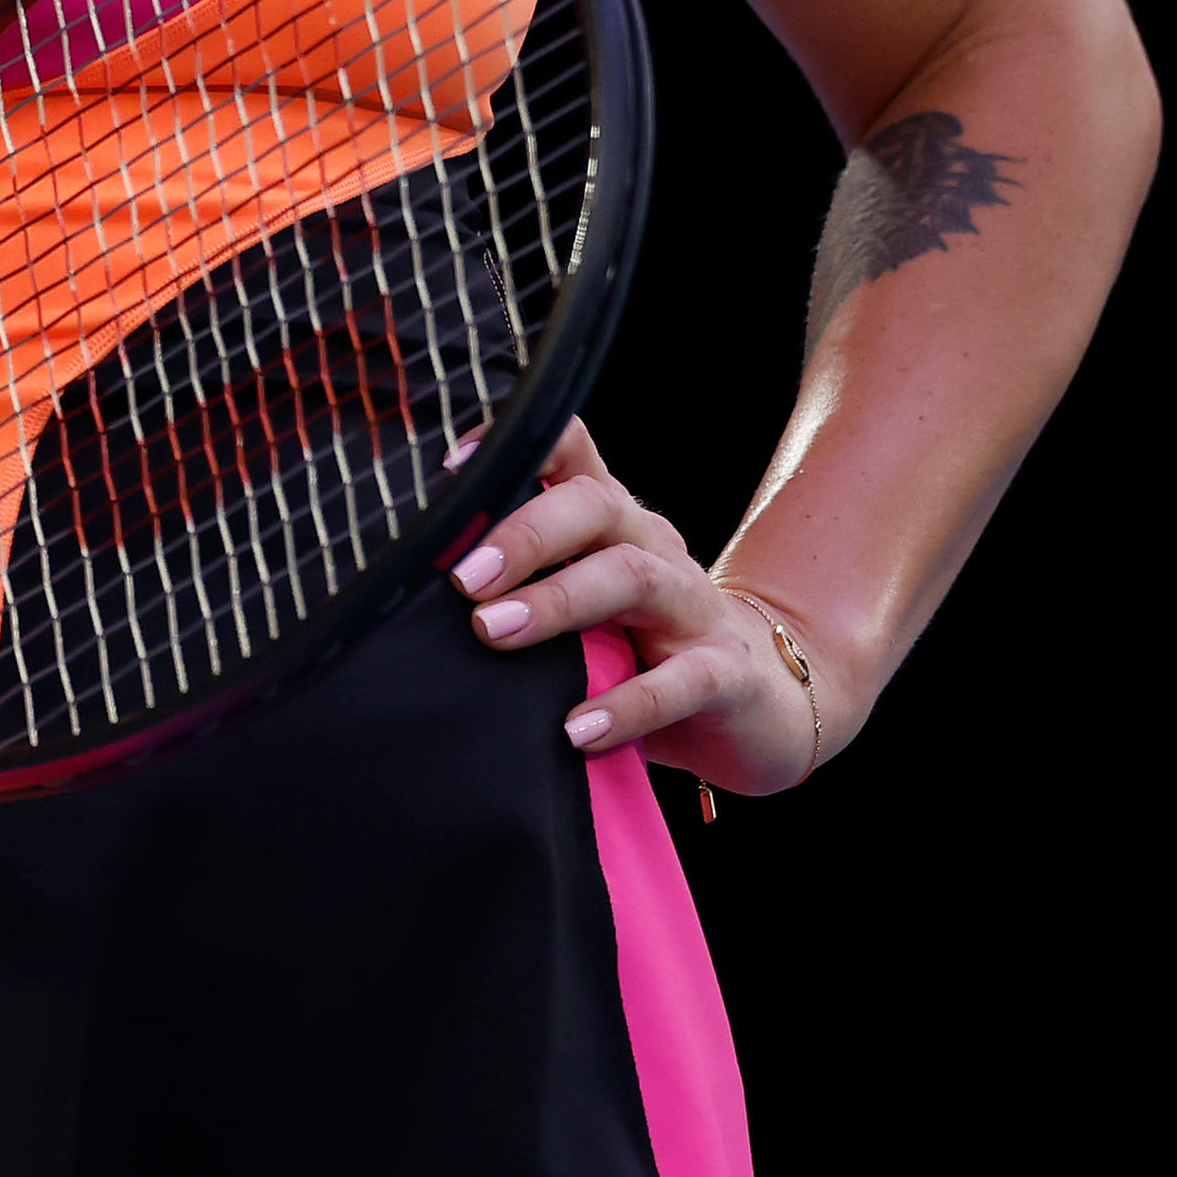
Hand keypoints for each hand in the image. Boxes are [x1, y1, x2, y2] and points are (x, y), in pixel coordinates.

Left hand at [448, 419, 818, 796]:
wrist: (762, 705)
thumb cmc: (645, 650)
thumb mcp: (584, 607)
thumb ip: (524, 586)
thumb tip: (414, 589)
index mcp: (613, 523)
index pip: (571, 452)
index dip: (516, 445)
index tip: (451, 468)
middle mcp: (653, 547)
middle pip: (594, 506)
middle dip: (524, 535)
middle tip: (462, 580)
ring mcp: (694, 606)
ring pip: (630, 576)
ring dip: (556, 602)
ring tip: (493, 632)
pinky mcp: (725, 673)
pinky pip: (678, 681)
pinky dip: (624, 707)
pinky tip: (576, 731)